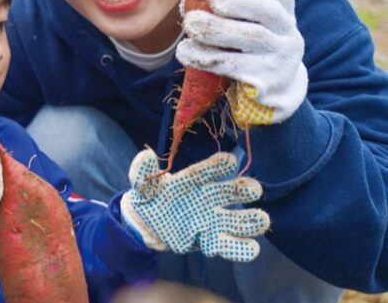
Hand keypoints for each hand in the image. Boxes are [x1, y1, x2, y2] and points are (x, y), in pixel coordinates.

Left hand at [120, 149, 269, 261]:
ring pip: (234, 220)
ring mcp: (210, 220)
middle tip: (254, 188)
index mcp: (189, 182)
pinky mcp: (210, 241)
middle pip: (226, 193)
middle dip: (241, 190)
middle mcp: (206, 198)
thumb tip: (145, 155)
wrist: (147, 225)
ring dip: (248, 220)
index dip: (215, 166)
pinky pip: (229, 246)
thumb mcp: (141, 187)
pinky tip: (248, 248)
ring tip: (261, 220)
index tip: (229, 160)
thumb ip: (142, 173)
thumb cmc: (149, 199)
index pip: (202, 172)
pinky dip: (238, 248)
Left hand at [176, 0, 307, 126]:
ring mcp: (279, 62)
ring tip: (189, 25)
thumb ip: (229, 11)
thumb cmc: (251, 53)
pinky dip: (206, 58)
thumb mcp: (251, 30)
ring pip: (250, 38)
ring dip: (215, 29)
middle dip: (237, 0)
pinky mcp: (264, 84)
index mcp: (285, 18)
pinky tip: (185, 52)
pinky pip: (233, 67)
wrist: (275, 97)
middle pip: (267, 12)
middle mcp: (288, 37)